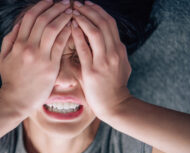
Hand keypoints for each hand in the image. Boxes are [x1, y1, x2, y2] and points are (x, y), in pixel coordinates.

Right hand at [0, 0, 71, 117]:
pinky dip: (67, 33)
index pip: (30, 17)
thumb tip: (18, 24)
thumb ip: (9, 40)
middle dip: (55, 7)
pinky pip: (60, 45)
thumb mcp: (3, 58)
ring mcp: (40, 57)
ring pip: (53, 29)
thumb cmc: (10, 80)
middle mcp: (28, 47)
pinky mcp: (50, 67)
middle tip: (65, 1)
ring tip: (71, 10)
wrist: (16, 100)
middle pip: (43, 20)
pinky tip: (73, 26)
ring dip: (63, 17)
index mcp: (17, 44)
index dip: (41, 6)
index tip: (49, 0)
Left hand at [71, 1, 132, 118]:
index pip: (110, 23)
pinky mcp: (93, 71)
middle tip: (77, 2)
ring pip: (96, 32)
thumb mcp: (118, 66)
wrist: (114, 105)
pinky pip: (85, 49)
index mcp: (119, 49)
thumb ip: (110, 53)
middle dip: (90, 10)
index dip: (98, 11)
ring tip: (72, 10)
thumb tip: (100, 43)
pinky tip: (71, 27)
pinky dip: (78, 36)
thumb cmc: (112, 87)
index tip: (86, 3)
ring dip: (84, 19)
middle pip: (104, 23)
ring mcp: (104, 61)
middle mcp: (114, 52)